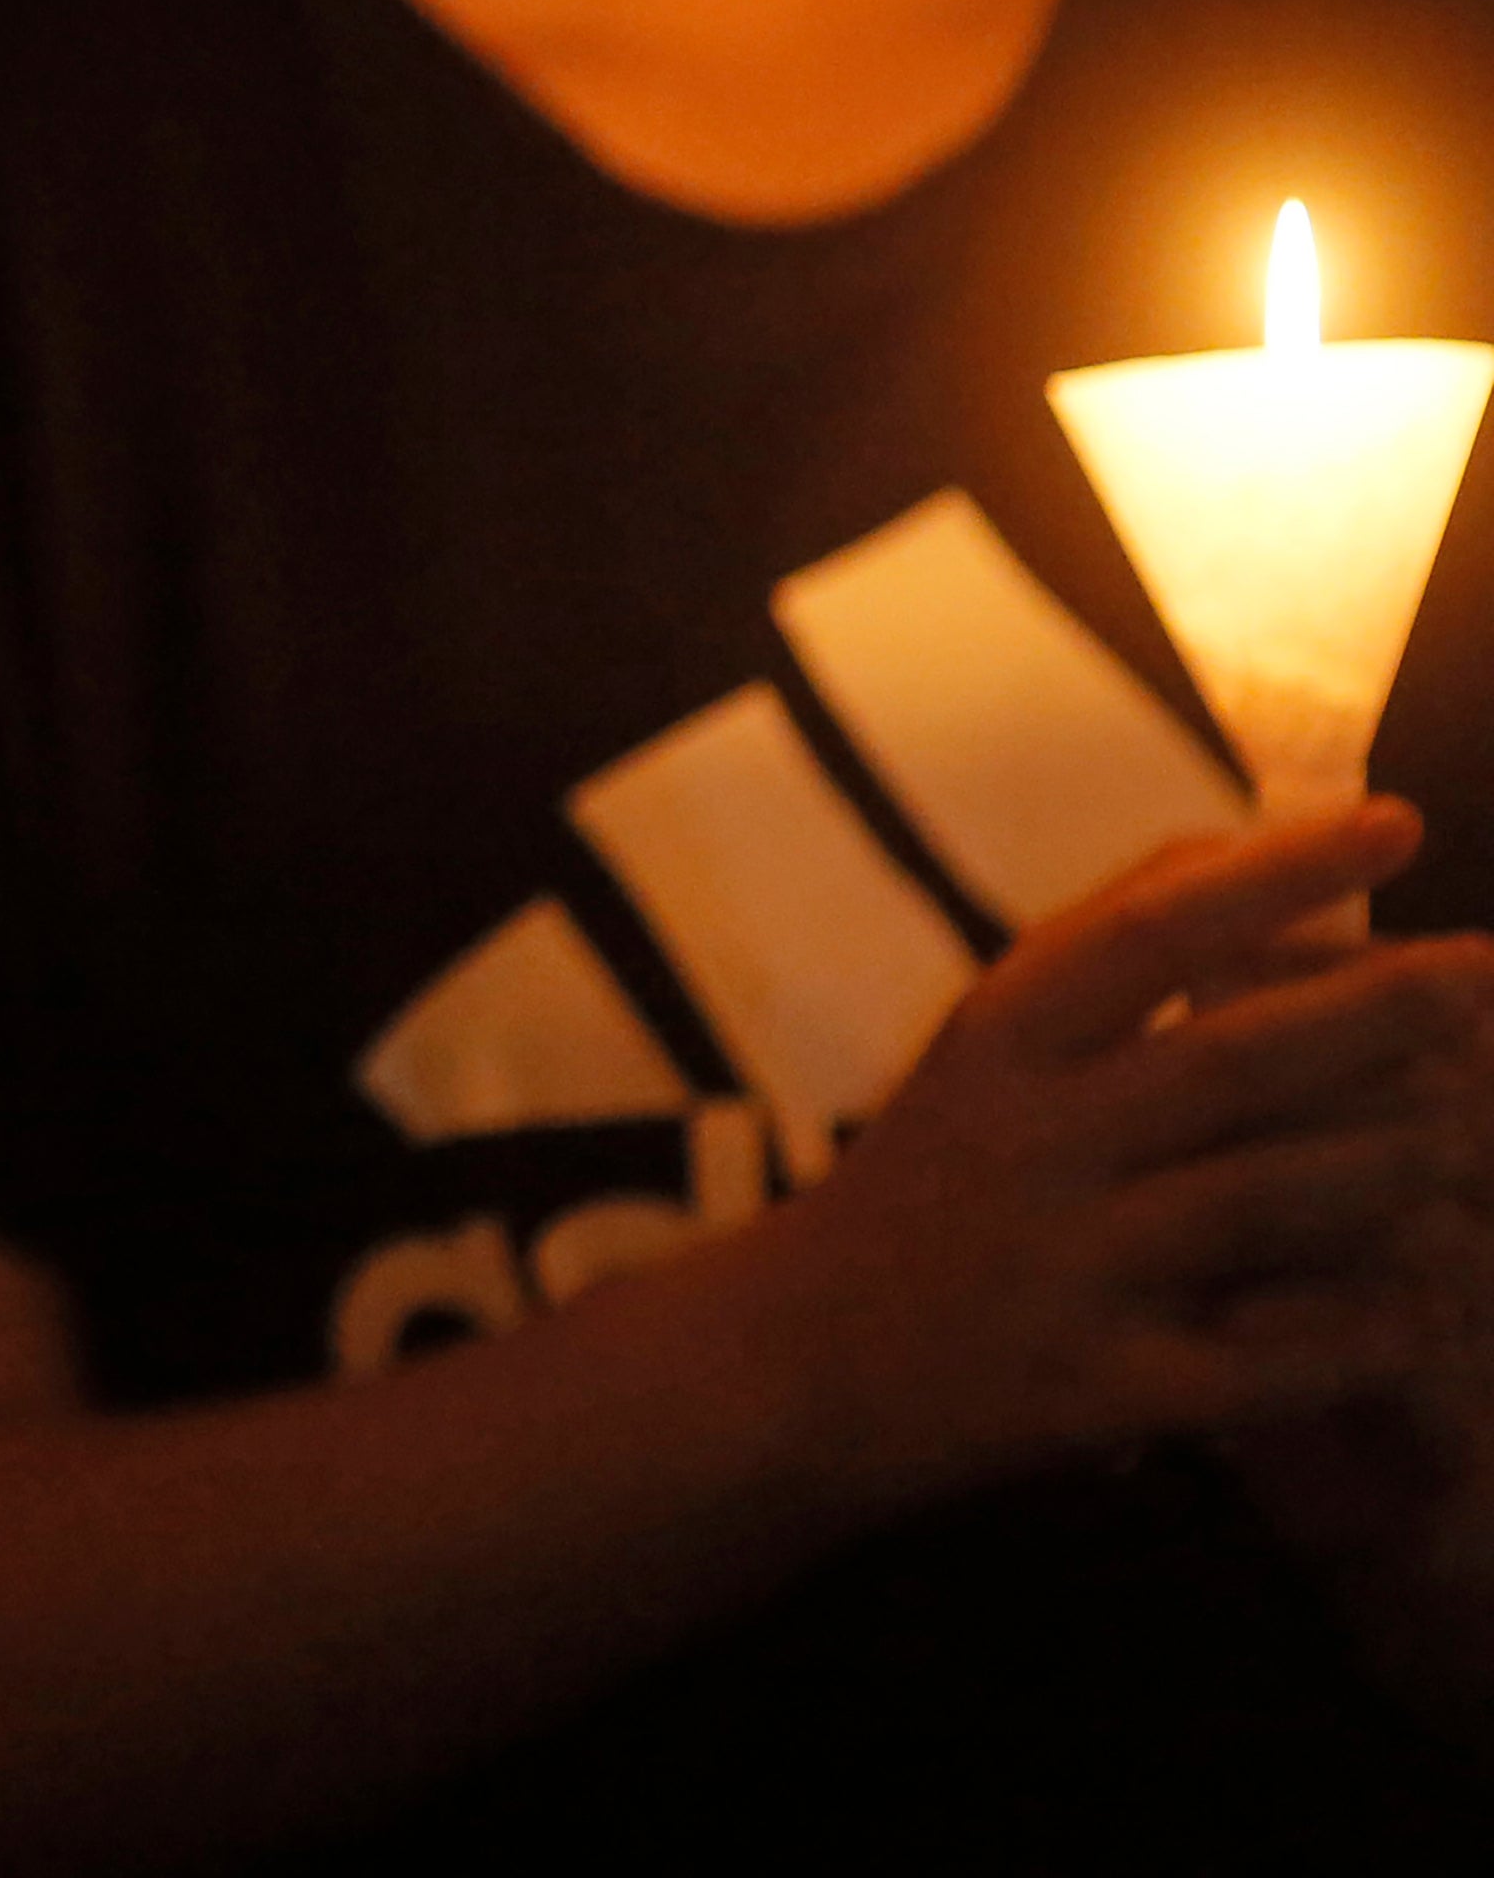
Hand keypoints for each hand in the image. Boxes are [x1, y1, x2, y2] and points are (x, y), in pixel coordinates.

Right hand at [770, 798, 1493, 1513]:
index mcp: (997, 1042)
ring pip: (1270, 1203)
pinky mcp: (1098, 1391)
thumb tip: (1254, 839)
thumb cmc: (924, 1180)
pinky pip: (1273, 1360)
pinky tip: (1439, 1305)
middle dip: (1384, 1014)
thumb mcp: (979, 1045)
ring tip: (1480, 1139)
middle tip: (1486, 976)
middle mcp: (1027, 1143)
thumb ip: (1103, 943)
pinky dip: (1372, 1330)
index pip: (1149, 930)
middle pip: (1234, 1061)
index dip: (1281, 873)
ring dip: (1397, 1168)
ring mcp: (1062, 1269)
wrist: (790, 1367)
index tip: (1395, 822)